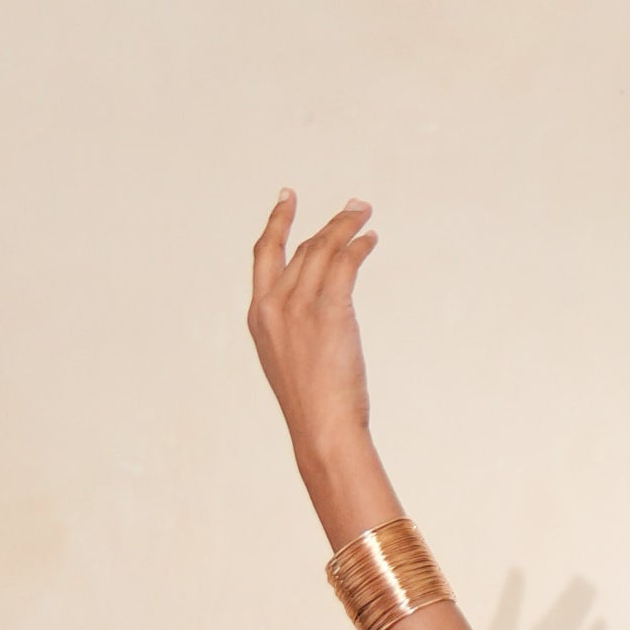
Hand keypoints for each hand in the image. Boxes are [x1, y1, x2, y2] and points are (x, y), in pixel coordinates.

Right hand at [247, 191, 378, 497]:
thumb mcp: (291, 364)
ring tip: (366, 216)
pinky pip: (345, 264)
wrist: (322, 431)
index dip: (277, 222)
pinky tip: (370, 240)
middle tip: (353, 207)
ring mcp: (299, 306)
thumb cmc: (314, 410)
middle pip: (302, 247)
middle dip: (328, 222)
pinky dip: (359, 247)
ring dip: (348, 228)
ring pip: (324, 249)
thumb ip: (296, 334)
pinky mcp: (328, 311)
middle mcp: (274, 304)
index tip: (287, 198)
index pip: (265, 255)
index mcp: (259, 316)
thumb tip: (322, 321)